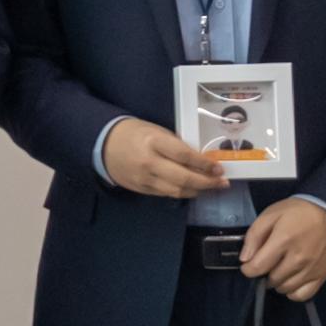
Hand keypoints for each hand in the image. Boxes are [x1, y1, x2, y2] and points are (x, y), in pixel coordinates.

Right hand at [98, 119, 220, 200]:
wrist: (102, 145)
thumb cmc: (134, 133)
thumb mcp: (156, 131)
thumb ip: (176, 145)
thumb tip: (200, 159)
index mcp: (154, 142)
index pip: (184, 156)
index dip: (204, 164)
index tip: (220, 168)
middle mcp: (150, 163)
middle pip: (184, 178)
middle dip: (207, 183)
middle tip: (222, 183)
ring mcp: (144, 179)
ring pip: (177, 191)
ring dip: (198, 191)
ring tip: (212, 188)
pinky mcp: (141, 190)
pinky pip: (166, 194)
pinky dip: (183, 193)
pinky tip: (193, 190)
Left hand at [241, 199, 325, 300]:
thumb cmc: (299, 212)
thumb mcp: (271, 214)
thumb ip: (254, 236)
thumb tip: (245, 259)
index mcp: (283, 240)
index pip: (258, 267)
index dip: (248, 269)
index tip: (249, 264)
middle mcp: (298, 259)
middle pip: (271, 280)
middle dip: (264, 274)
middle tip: (268, 262)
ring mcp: (312, 269)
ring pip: (285, 289)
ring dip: (278, 282)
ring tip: (279, 269)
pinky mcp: (322, 275)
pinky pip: (302, 295)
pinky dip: (293, 292)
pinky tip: (291, 280)